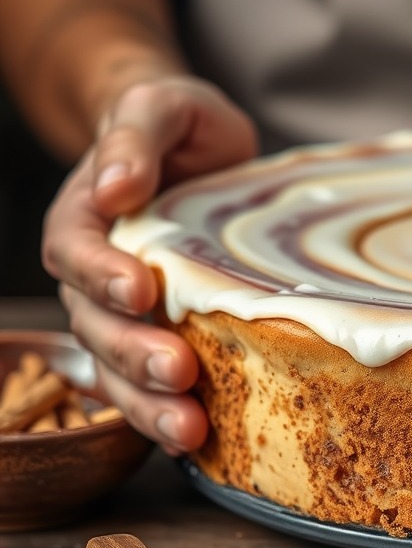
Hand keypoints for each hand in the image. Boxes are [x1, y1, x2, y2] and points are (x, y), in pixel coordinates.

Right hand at [42, 77, 258, 452]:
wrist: (193, 149)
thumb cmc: (174, 124)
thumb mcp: (159, 106)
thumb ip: (135, 136)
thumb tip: (118, 184)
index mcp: (85, 220)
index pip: (78, 253)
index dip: (103, 275)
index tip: (139, 290)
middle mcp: (96, 275)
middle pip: (97, 324)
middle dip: (134, 353)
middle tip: (178, 373)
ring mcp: (125, 312)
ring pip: (118, 367)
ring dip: (149, 402)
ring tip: (189, 430)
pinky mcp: (161, 333)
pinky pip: (151, 382)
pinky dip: (166, 411)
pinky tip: (197, 440)